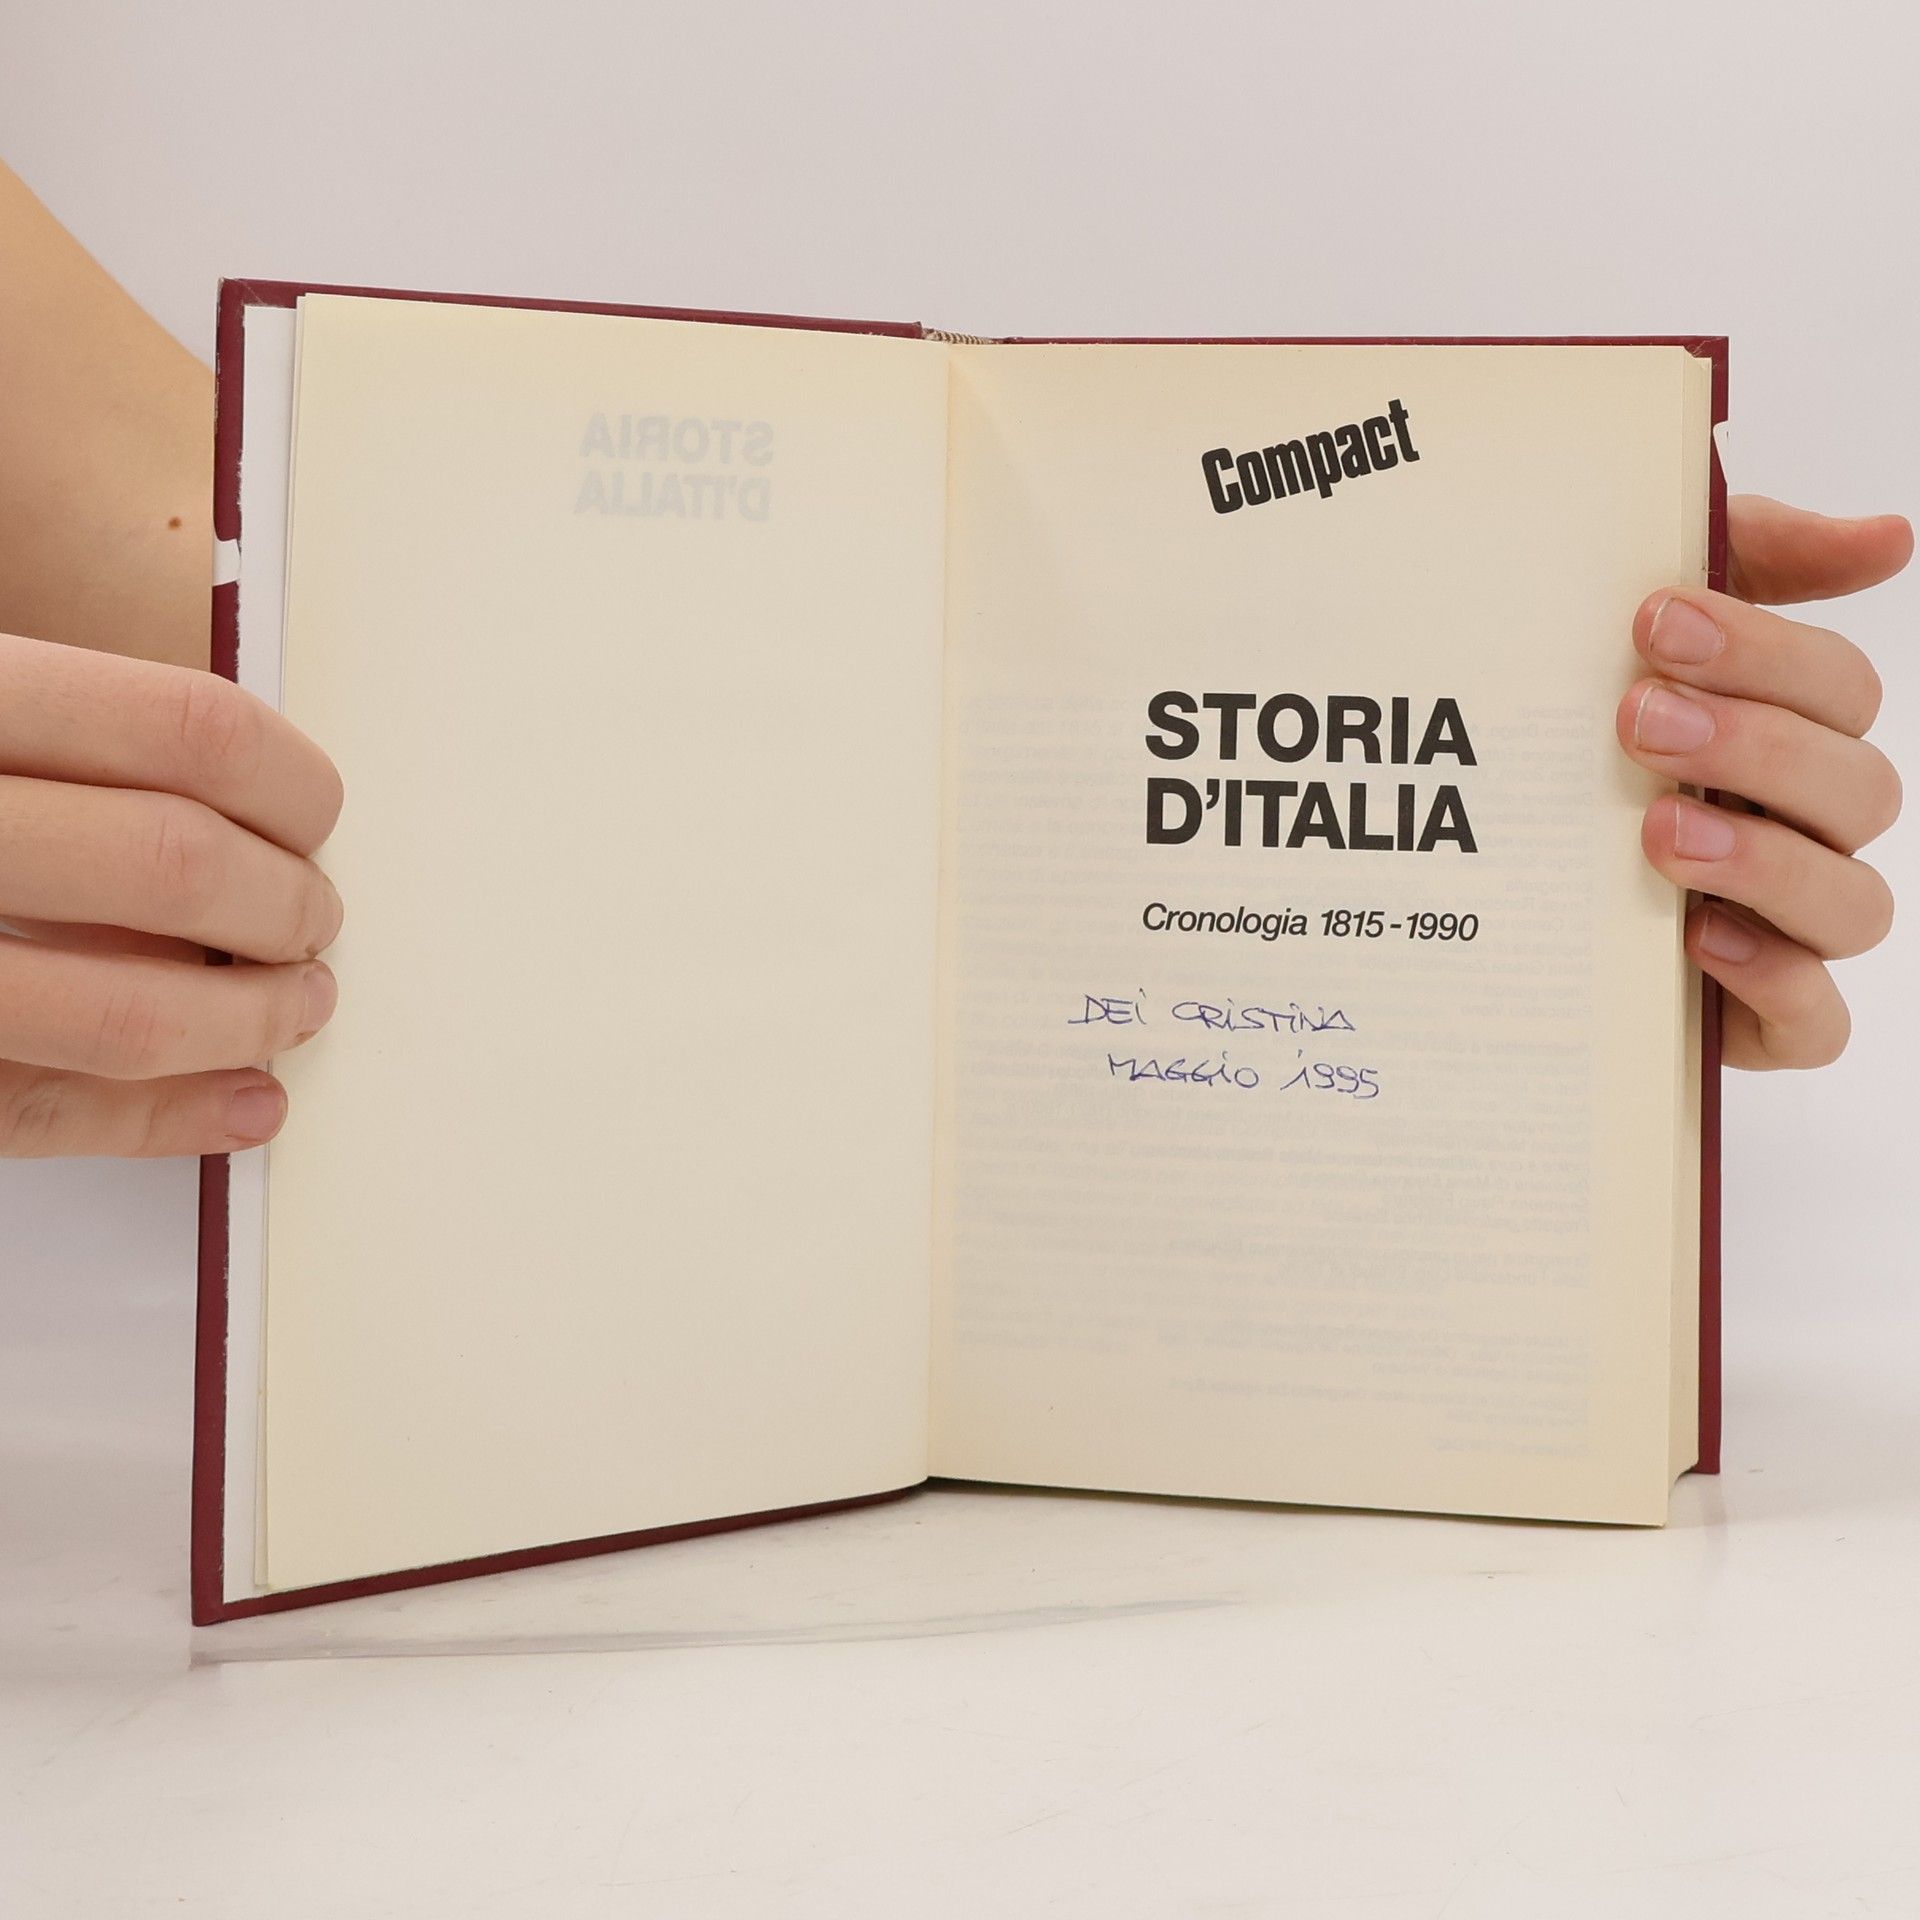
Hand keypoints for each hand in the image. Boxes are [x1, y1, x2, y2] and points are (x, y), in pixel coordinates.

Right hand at [0, 633, 342, 1154]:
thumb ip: (64, 740)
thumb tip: (266, 809)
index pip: (184, 728)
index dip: (288, 784)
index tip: (314, 816)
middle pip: (173, 865)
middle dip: (283, 908)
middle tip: (311, 921)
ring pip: (122, 1010)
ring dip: (249, 1020)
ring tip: (293, 1008)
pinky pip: (36, 1110)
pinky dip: (164, 1118)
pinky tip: (238, 1100)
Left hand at [1617, 496, 1909, 1068]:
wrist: (1481, 886)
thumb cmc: (1582, 744)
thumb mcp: (1640, 637)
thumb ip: (1754, 561)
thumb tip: (1892, 536)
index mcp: (1790, 738)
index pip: (1837, 688)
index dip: (1762, 651)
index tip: (1654, 621)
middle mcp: (1805, 832)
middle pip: (1856, 787)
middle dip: (1753, 745)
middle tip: (1636, 720)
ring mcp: (1788, 929)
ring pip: (1852, 902)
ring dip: (1764, 860)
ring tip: (1656, 831)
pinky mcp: (1757, 1020)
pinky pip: (1815, 1022)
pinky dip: (1776, 982)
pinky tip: (1700, 939)